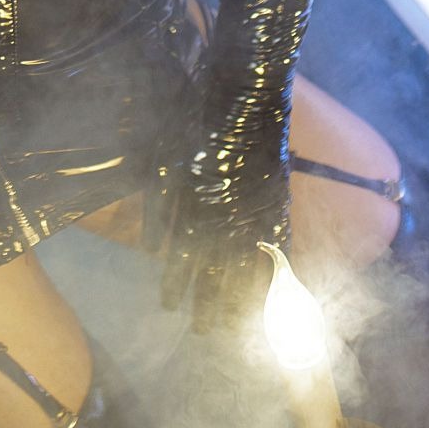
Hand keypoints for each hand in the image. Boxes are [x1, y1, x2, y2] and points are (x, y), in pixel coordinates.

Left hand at [161, 114, 287, 332]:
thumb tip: (149, 249)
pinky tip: (271, 292)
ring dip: (236, 299)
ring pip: (246, 269)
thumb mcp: (164, 162)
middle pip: (215, 275)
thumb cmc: (195, 122)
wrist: (244, 96)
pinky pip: (279, 249)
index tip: (169, 307)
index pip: (183, 260)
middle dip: (206, 305)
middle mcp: (226, 220)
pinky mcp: (279, 206)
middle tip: (202, 331)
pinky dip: (274, 272)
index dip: (176, 286)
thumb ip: (156, 208)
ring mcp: (256, 215)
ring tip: (230, 323)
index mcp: (195, 207)